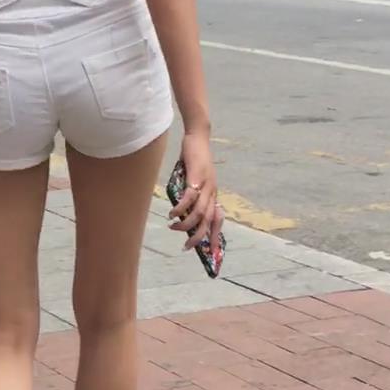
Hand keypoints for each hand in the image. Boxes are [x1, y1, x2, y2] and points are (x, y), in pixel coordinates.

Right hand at [169, 129, 223, 251]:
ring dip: (186, 224)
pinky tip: (172, 214)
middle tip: (187, 247)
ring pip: (199, 212)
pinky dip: (180, 208)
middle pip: (208, 220)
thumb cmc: (194, 158)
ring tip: (173, 228)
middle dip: (199, 236)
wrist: (197, 137)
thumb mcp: (193, 179)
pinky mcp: (196, 178)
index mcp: (213, 194)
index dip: (215, 235)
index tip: (211, 251)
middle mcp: (212, 192)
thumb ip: (189, 194)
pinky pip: (189, 198)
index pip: (217, 219)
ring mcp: (206, 185)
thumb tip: (179, 210)